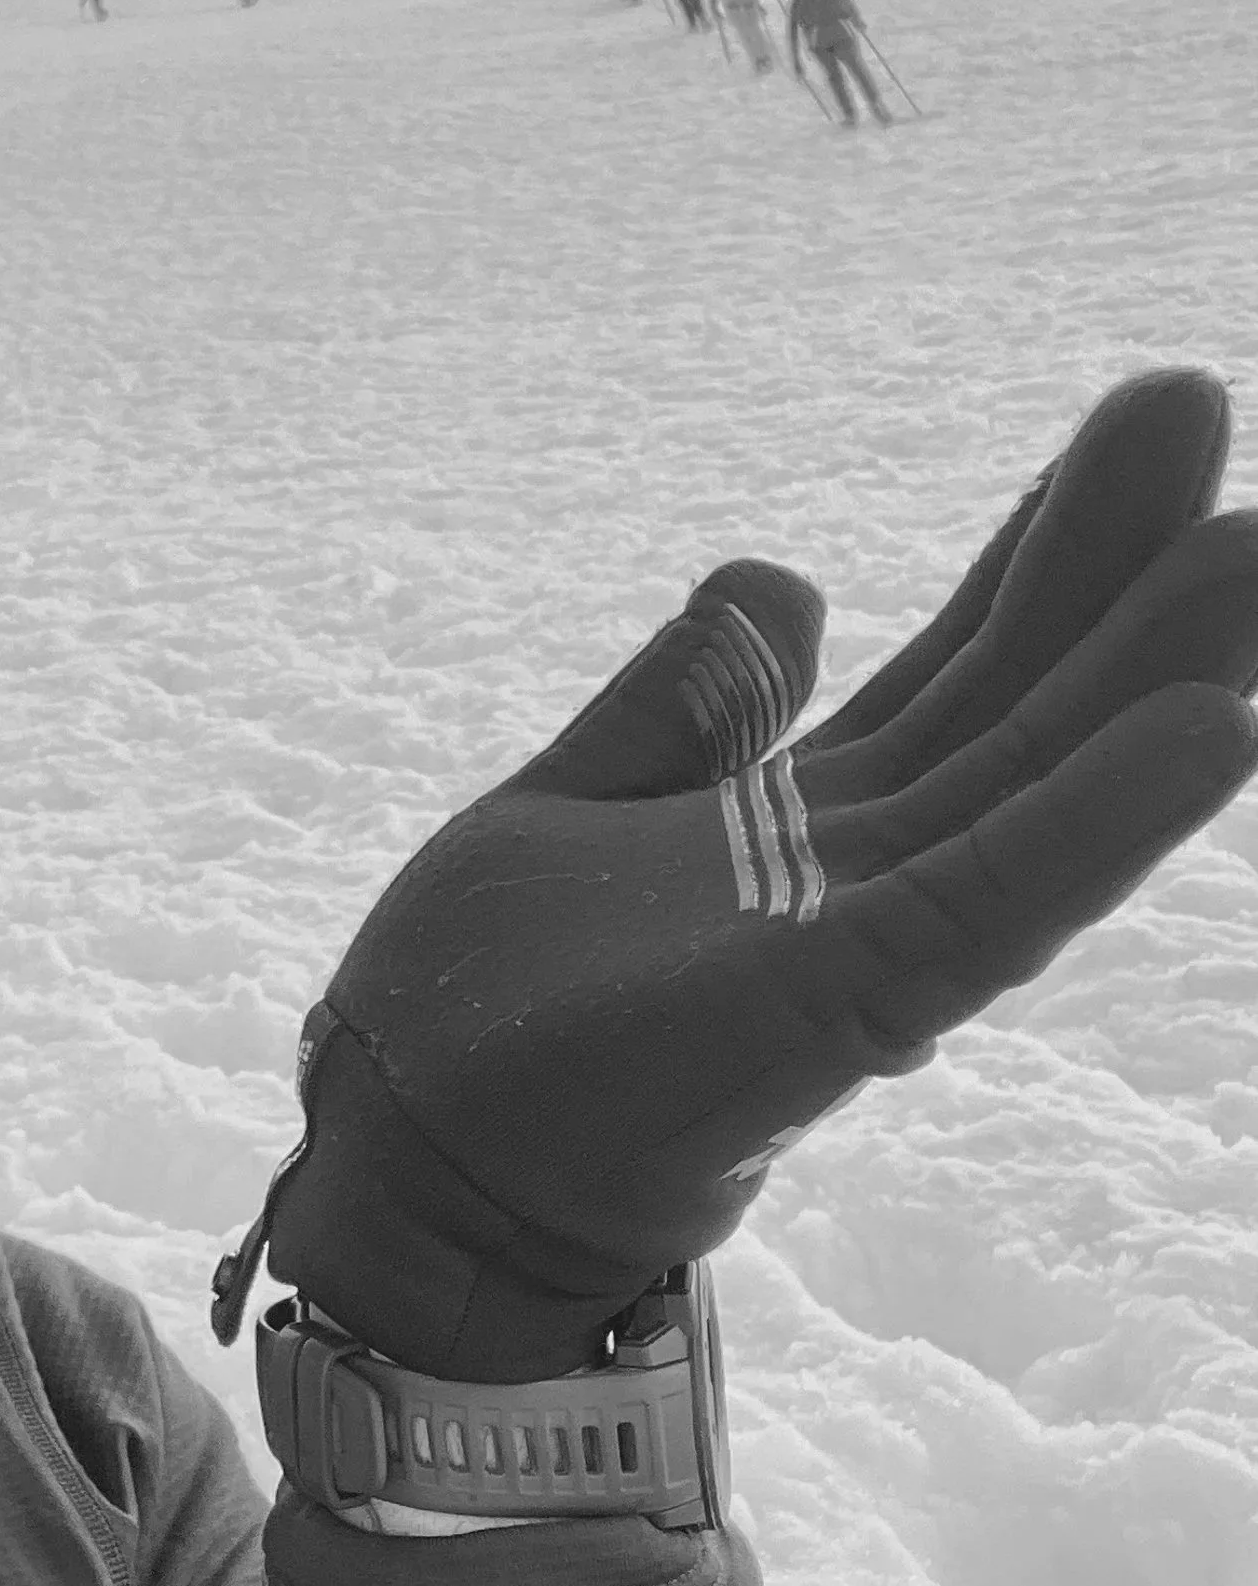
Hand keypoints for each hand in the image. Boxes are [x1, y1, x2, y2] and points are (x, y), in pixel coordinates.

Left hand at [255, 369, 1257, 1382]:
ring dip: (1157, 674)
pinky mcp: (834, 1007)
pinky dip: (1093, 826)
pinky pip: (988, 906)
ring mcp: (861, 944)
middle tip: (1195, 404)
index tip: (1147, 423)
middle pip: (1018, 703)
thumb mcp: (569, 804)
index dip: (1045, 549)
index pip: (955, 665)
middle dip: (1117, 568)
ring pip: (1038, 789)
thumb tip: (781, 574)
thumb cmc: (478, 1024)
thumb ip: (681, 703)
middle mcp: (859, 877)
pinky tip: (1208, 732)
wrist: (408, 1181)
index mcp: (798, 824)